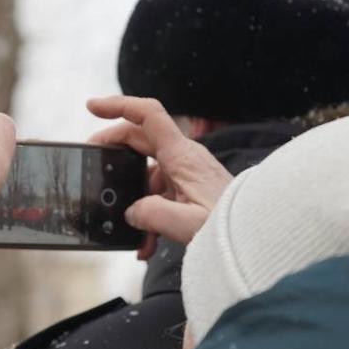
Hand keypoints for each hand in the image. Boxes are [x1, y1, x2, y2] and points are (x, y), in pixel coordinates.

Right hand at [87, 96, 231, 251]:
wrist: (257, 235)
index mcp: (182, 156)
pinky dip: (148, 213)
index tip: (92, 107)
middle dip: (111, 151)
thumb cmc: (230, 228)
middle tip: (90, 162)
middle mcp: (184, 157)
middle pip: (139, 139)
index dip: (118, 105)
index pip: (148, 114)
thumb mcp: (187, 225)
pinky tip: (146, 243)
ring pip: (146, 173)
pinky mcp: (189, 189)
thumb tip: (132, 213)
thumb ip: (152, 216)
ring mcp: (186, 172)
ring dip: (132, 198)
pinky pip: (160, 193)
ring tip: (126, 228)